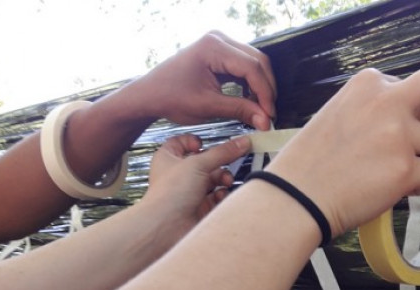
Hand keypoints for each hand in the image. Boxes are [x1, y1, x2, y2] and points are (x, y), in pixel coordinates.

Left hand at [130, 31, 275, 129]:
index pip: (252, 67)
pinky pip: (243, 66)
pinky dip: (250, 83)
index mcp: (213, 47)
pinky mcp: (219, 53)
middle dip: (266, 89)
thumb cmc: (171, 97)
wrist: (150, 94)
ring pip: (253, 63)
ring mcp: (219, 44)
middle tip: (268, 114)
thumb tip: (265, 120)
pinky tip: (249, 101)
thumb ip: (239, 111)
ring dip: (259, 86)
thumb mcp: (208, 107)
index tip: (269, 115)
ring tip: (259, 110)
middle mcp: (218, 39)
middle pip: (257, 61)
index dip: (264, 92)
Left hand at [145, 134, 250, 236]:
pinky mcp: (199, 209)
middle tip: (229, 162)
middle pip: (203, 163)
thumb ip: (222, 152)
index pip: (179, 143)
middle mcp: (178, 175)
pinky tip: (221, 196)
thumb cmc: (170, 193)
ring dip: (222, 180)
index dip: (192, 141)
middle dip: (218, 163)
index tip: (204, 143)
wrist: (167, 227)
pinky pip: (215, 198)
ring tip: (226, 182)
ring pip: (211, 181)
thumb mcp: (198, 164)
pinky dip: (221, 196)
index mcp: (168, 159)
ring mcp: (189, 193)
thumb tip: (241, 142)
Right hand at [265, 60, 419, 236]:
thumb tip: (410, 120)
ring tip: (394, 173)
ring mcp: (399, 136)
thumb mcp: (339, 114)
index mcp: (367, 84)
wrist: (295, 198)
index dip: (417, 102)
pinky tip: (395, 189)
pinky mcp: (406, 169)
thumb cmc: (309, 165)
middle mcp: (387, 102)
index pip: (411, 83)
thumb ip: (374, 110)